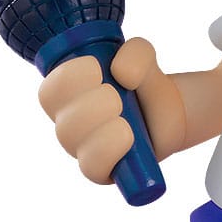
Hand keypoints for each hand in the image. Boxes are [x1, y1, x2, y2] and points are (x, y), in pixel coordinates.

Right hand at [38, 38, 185, 183]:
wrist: (170, 110)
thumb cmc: (142, 80)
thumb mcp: (143, 56)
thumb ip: (135, 53)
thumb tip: (122, 74)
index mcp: (67, 94)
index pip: (50, 92)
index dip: (68, 79)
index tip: (95, 68)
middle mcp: (69, 122)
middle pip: (64, 119)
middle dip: (93, 104)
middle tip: (116, 96)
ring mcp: (83, 148)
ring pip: (75, 141)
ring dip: (102, 125)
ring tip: (125, 120)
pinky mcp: (101, 168)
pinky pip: (91, 167)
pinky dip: (108, 150)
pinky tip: (126, 138)